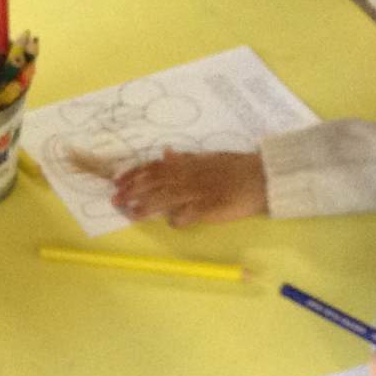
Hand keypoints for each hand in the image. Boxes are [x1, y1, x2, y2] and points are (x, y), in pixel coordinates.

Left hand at [111, 149, 267, 226]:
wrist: (260, 177)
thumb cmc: (235, 167)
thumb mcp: (208, 157)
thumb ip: (186, 158)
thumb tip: (165, 152)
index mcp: (188, 163)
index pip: (154, 167)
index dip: (134, 174)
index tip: (118, 181)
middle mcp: (188, 176)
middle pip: (154, 183)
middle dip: (132, 191)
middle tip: (115, 200)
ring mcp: (197, 192)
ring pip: (165, 199)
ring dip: (146, 207)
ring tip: (131, 214)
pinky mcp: (209, 209)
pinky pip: (187, 215)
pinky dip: (177, 219)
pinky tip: (171, 223)